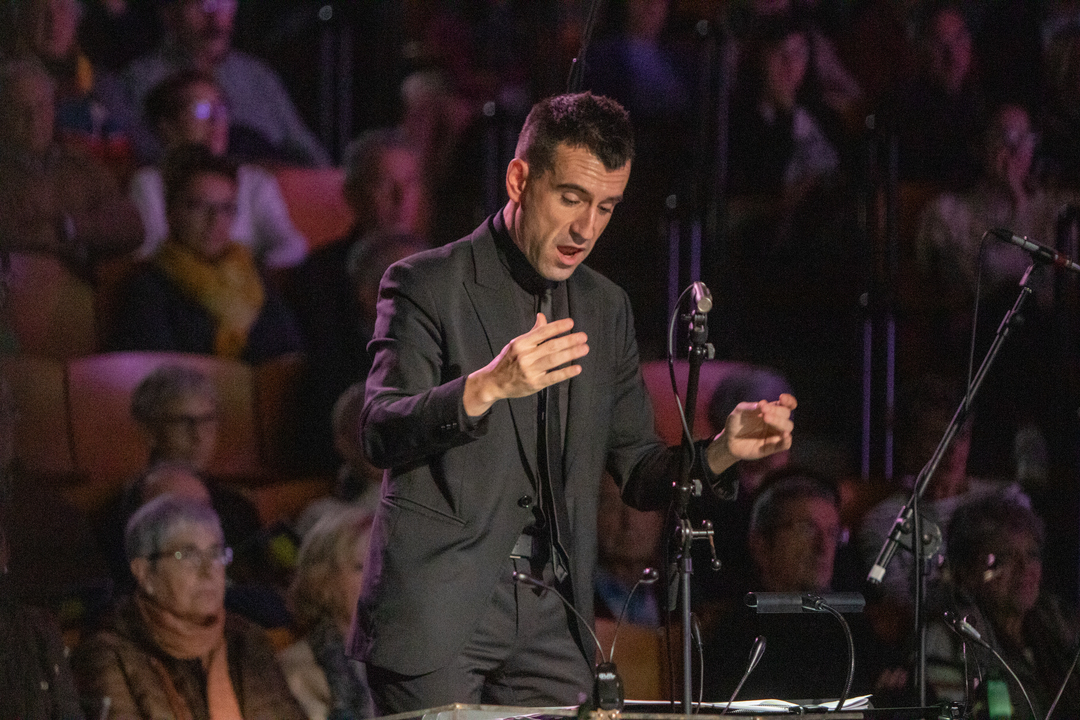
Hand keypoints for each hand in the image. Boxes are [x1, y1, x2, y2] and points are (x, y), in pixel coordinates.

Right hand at [463, 313, 588, 415]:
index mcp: (521, 343)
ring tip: (584, 348)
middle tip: (583, 336)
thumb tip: (542, 317)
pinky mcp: (534, 383)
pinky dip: (566, 372)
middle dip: (569, 340)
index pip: (542, 332)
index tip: (571, 323)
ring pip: (554, 360)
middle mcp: (525, 356)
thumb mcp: (516, 344)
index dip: (558, 327)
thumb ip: (533, 332)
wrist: (493, 383)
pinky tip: (577, 368)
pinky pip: (553, 377)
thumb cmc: (506, 361)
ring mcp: (530, 370)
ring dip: (571, 353)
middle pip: (551, 346)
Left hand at [706, 393, 796, 473]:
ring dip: (779, 422)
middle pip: (786, 414)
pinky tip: (785, 435)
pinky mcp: (772, 447)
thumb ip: (748, 406)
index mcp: (771, 410)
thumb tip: (762, 404)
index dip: (789, 401)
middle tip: (763, 411)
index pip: (786, 405)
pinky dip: (787, 440)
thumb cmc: (736, 423)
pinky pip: (785, 445)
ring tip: (766, 418)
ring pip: (787, 427)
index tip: (782, 398)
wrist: (728, 441)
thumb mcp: (739, 411)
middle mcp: (776, 422)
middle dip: (776, 411)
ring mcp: (775, 434)